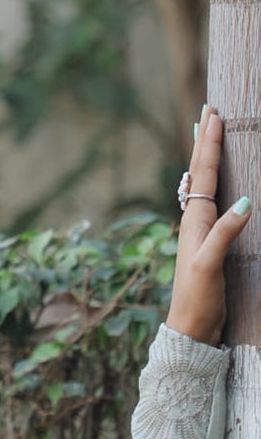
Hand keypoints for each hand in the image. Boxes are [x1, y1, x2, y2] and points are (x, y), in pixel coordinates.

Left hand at [167, 106, 252, 345]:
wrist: (192, 326)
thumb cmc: (198, 298)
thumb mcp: (211, 265)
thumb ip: (225, 233)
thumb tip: (246, 201)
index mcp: (194, 220)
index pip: (203, 174)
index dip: (209, 144)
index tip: (213, 115)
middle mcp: (194, 220)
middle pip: (199, 172)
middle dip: (205, 142)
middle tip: (208, 111)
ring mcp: (200, 231)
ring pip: (204, 184)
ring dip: (206, 158)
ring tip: (207, 135)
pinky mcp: (208, 242)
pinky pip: (211, 201)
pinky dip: (213, 183)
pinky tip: (214, 183)